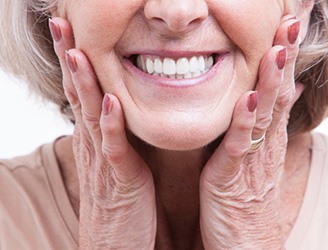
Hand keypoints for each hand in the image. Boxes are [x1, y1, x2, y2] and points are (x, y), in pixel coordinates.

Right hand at [49, 18, 155, 248]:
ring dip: (84, 84)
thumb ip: (112, 135)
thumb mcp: (113, 160)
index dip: (74, 61)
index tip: (71, 32)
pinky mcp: (120, 179)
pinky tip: (109, 102)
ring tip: (78, 52)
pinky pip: (114, 148)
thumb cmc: (118, 200)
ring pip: (90, 115)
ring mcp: (104, 161)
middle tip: (62, 25)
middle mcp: (93, 144)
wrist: (114, 243)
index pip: (80, 92)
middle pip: (77, 95)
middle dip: (70, 59)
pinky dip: (111, 125)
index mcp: (94, 138)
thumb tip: (113, 108)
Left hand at [200, 16, 303, 248]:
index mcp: (266, 138)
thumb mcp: (259, 158)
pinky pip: (240, 146)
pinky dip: (245, 121)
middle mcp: (264, 144)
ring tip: (278, 49)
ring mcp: (251, 160)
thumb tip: (284, 95)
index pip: (278, 90)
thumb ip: (266, 126)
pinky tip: (250, 97)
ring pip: (264, 115)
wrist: (245, 244)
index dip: (283, 59)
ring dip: (271, 81)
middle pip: (277, 95)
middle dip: (283, 59)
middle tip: (291, 22)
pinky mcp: (233, 177)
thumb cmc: (247, 199)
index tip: (287, 27)